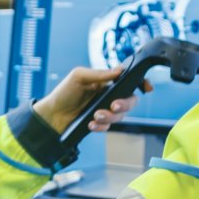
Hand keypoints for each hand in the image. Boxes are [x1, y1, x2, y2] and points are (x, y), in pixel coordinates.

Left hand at [33, 67, 152, 133]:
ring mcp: (105, 110)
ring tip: (96, 115)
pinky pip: (108, 128)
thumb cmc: (64, 92)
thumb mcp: (79, 77)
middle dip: (125, 104)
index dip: (141, 83)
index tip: (146, 88)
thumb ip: (100, 74)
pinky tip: (91, 124)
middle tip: (113, 105)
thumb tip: (119, 70)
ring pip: (120, 116)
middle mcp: (108, 96)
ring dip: (110, 117)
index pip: (129, 80)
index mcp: (106, 81)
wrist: (51, 116)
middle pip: (130, 101)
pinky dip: (101, 127)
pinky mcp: (99, 124)